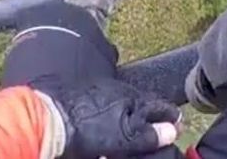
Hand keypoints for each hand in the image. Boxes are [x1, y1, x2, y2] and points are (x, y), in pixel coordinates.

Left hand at [39, 78, 180, 158]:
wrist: (49, 119)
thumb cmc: (88, 128)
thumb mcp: (124, 137)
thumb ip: (148, 135)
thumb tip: (171, 131)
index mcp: (131, 98)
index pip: (158, 106)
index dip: (169, 117)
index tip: (177, 125)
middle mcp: (116, 90)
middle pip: (140, 104)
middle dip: (150, 116)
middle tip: (158, 129)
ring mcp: (97, 93)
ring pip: (122, 105)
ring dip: (130, 116)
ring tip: (132, 130)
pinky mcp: (81, 99)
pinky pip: (104, 108)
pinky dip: (111, 117)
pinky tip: (106, 127)